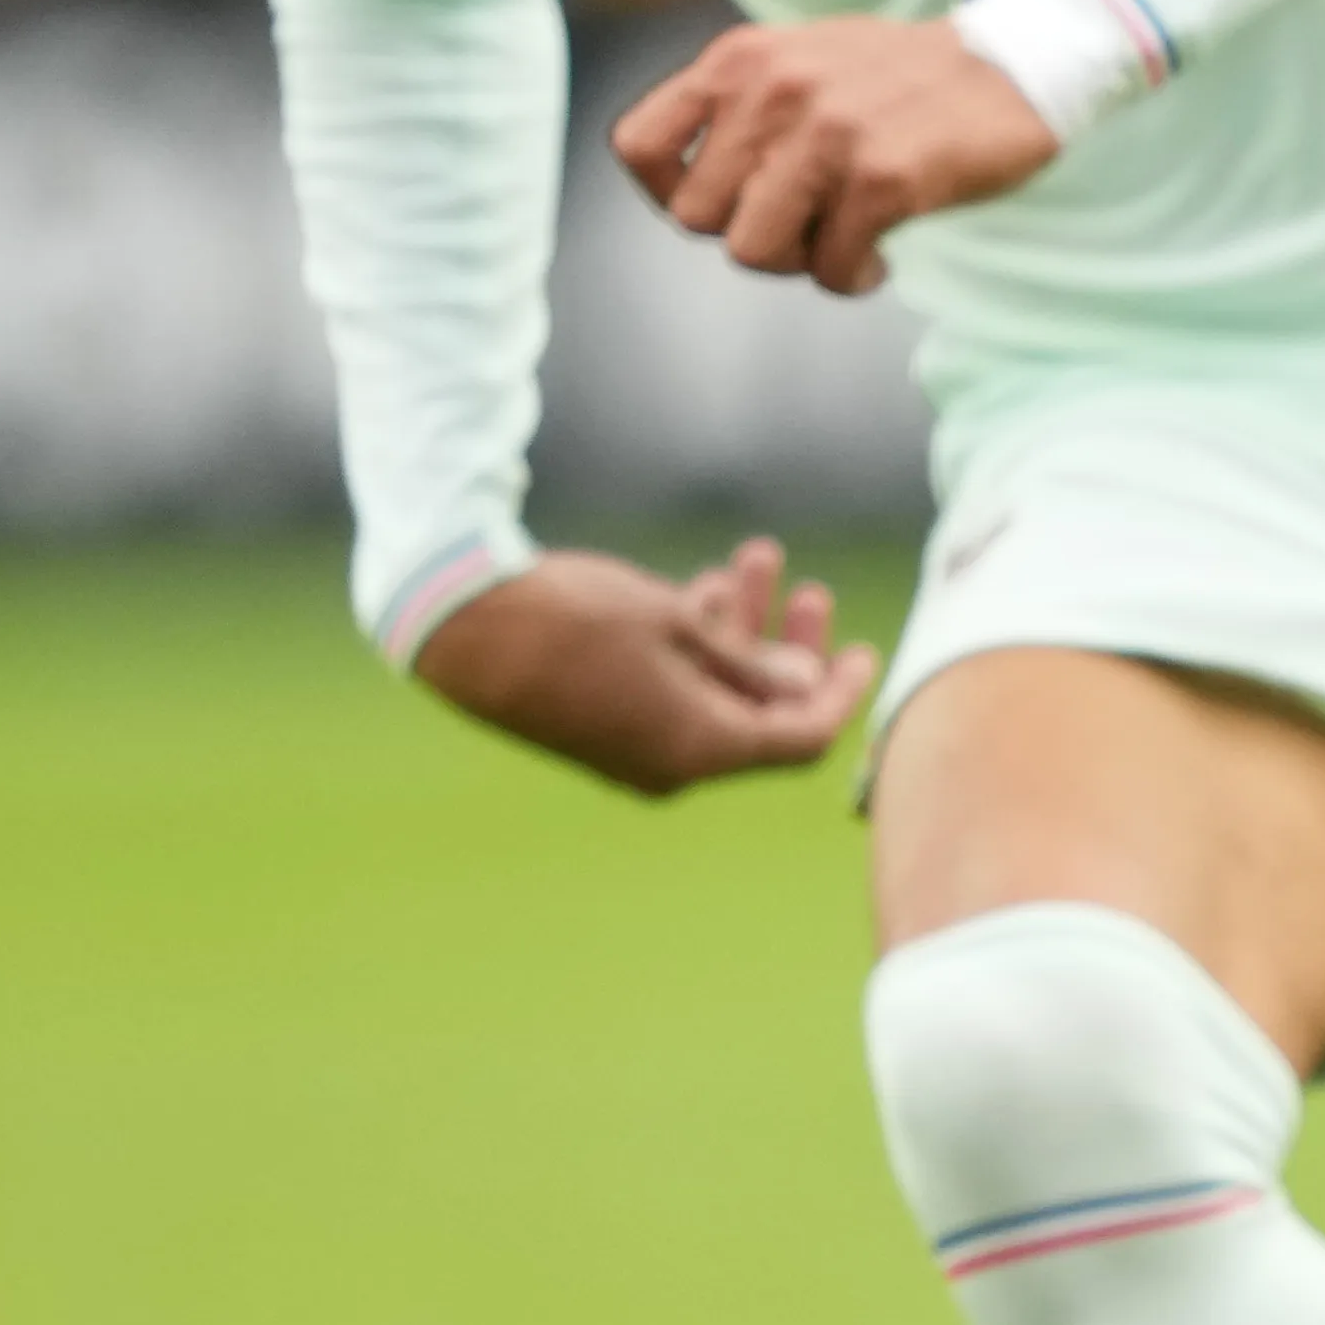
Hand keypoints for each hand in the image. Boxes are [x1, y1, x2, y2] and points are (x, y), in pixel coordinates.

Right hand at [411, 536, 878, 797]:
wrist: (464, 627)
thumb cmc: (576, 620)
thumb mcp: (677, 626)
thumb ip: (748, 661)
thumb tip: (803, 685)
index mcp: (701, 752)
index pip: (800, 738)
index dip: (839, 695)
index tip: (861, 648)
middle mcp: (672, 765)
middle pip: (760, 714)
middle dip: (789, 648)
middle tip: (813, 592)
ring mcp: (635, 749)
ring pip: (713, 693)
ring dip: (741, 631)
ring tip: (757, 559)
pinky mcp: (603, 726)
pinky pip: (671, 693)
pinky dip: (695, 646)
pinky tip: (705, 583)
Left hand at [610, 14, 1055, 293]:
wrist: (1016, 62)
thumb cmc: (904, 76)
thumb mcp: (802, 60)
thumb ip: (743, 108)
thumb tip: (694, 194)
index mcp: (741, 60)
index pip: (640, 146)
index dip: (668, 194)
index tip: (726, 203)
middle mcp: (774, 90)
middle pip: (697, 217)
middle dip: (748, 236)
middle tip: (803, 230)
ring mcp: (829, 133)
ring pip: (753, 249)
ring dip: (799, 263)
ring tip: (840, 246)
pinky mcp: (884, 177)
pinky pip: (831, 265)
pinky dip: (852, 278)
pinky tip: (880, 259)